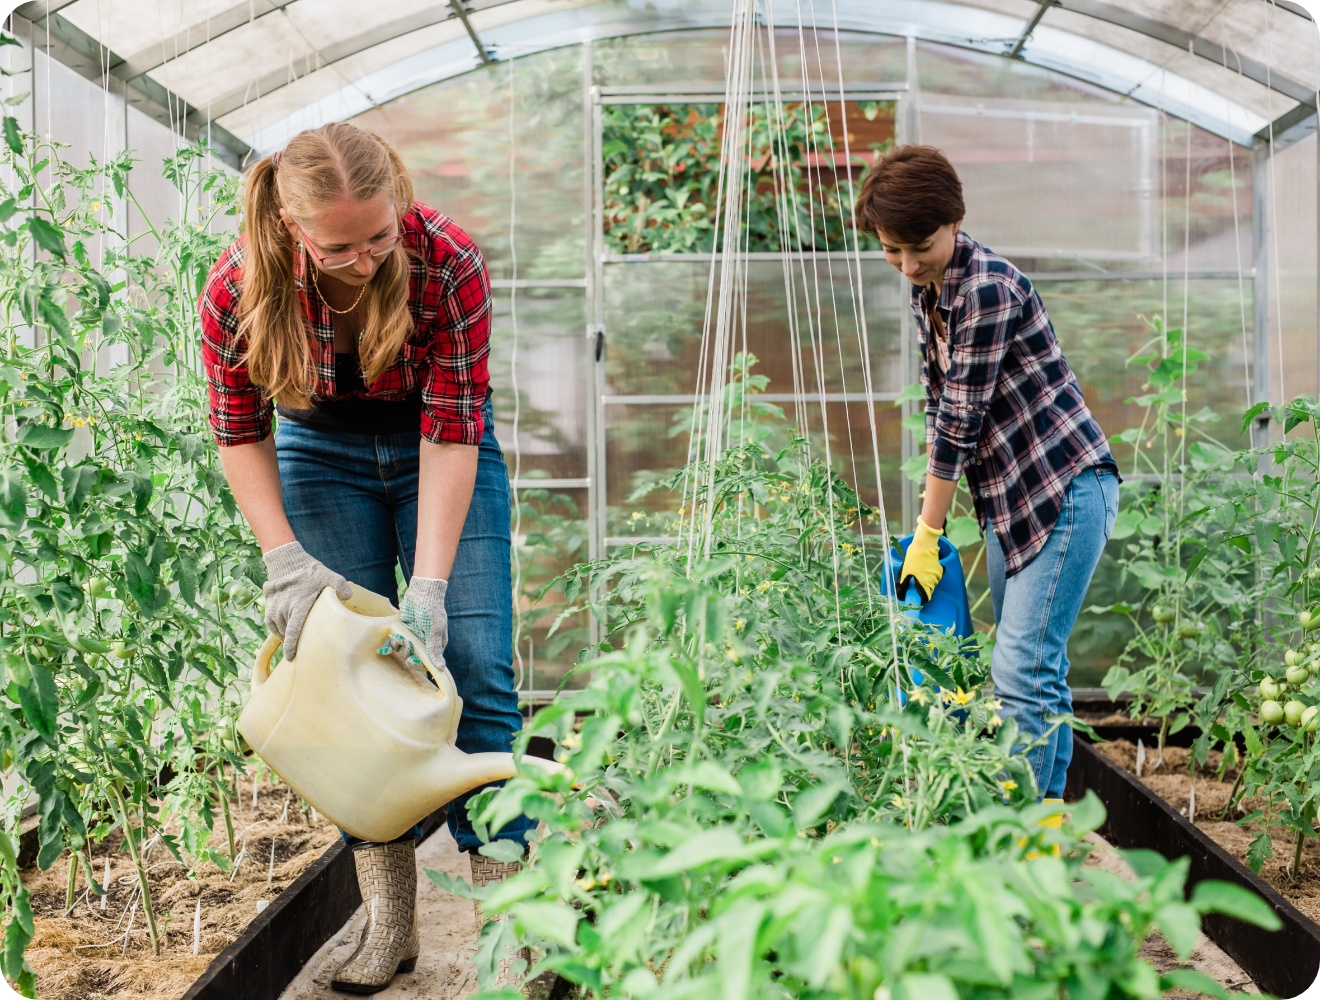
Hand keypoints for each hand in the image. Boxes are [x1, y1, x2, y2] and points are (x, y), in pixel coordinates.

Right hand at [261, 541, 352, 658]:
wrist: (287, 561)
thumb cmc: (309, 572)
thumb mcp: (328, 576)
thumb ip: (340, 586)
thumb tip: (348, 597)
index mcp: (298, 606)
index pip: (293, 631)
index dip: (291, 646)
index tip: (290, 658)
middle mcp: (284, 609)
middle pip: (287, 632)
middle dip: (293, 642)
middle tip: (303, 649)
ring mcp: (274, 608)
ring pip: (279, 629)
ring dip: (286, 635)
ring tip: (295, 639)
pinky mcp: (268, 606)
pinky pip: (271, 623)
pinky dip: (277, 629)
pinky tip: (285, 631)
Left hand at [400, 576, 448, 668]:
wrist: (422, 592)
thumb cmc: (432, 611)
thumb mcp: (434, 631)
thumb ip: (435, 650)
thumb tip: (441, 668)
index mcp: (435, 644)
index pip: (426, 662)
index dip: (418, 664)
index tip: (412, 661)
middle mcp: (423, 643)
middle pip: (413, 657)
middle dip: (407, 652)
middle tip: (405, 644)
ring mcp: (413, 636)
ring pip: (403, 650)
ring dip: (399, 646)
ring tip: (398, 637)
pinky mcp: (403, 630)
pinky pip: (396, 641)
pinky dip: (393, 641)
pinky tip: (391, 639)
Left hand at [898, 517, 943, 601]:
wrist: (924, 545)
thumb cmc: (913, 559)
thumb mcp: (905, 572)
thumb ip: (904, 585)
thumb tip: (901, 595)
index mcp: (925, 584)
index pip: (927, 598)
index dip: (921, 599)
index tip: (916, 597)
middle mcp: (934, 582)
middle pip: (929, 590)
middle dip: (922, 588)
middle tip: (915, 582)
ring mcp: (938, 575)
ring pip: (932, 583)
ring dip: (926, 581)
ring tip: (919, 573)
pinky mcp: (940, 569)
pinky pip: (935, 576)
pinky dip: (930, 574)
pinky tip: (925, 568)